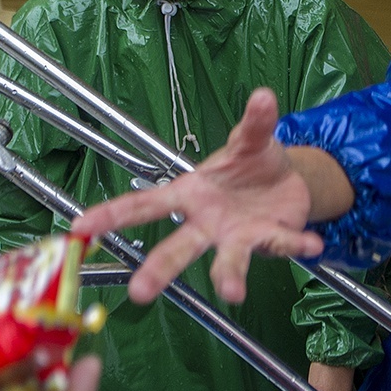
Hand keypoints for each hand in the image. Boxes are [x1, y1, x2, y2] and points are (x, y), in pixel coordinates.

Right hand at [70, 89, 324, 303]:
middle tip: (139, 293)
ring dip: (229, 276)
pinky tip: (312, 248)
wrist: (289, 181)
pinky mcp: (269, 240)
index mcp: (189, 194)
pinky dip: (296, 245)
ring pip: (227, 260)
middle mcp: (207, 223)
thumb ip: (254, 122)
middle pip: (178, 248)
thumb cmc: (252, 164)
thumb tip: (263, 96)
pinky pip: (281, 244)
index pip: (144, 207)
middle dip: (159, 270)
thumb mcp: (250, 139)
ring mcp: (237, 236)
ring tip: (232, 293)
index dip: (110, 216)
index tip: (78, 231)